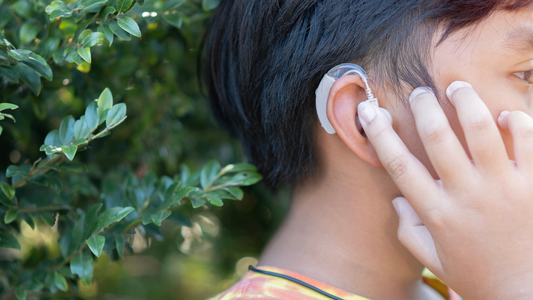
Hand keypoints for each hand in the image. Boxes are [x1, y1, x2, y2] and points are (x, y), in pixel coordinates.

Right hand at [358, 81, 532, 299]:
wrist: (526, 293)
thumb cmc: (477, 276)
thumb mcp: (434, 259)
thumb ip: (408, 230)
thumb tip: (398, 200)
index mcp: (437, 213)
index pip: (399, 164)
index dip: (380, 133)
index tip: (369, 111)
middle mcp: (466, 195)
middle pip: (438, 138)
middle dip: (424, 107)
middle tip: (419, 92)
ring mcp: (503, 188)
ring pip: (481, 130)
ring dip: (465, 101)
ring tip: (457, 87)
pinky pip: (528, 141)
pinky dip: (517, 122)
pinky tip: (504, 116)